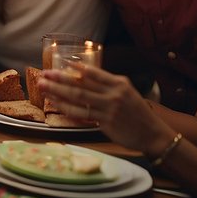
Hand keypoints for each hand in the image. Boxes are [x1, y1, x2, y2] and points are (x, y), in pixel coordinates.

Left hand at [38, 64, 173, 154]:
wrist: (152, 133)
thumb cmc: (137, 113)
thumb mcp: (127, 92)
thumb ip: (107, 85)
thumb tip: (82, 77)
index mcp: (119, 83)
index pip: (93, 73)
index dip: (75, 68)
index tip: (60, 63)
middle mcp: (113, 94)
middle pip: (80, 85)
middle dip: (59, 79)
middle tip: (44, 74)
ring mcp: (109, 109)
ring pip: (78, 98)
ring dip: (58, 92)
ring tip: (44, 87)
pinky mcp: (105, 122)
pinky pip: (81, 114)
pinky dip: (66, 108)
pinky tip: (56, 103)